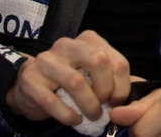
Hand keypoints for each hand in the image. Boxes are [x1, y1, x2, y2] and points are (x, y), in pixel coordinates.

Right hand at [5, 30, 131, 126]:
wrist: (28, 85)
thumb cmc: (66, 79)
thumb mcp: (89, 72)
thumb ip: (109, 77)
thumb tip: (132, 92)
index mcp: (87, 40)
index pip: (113, 58)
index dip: (121, 83)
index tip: (118, 100)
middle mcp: (66, 45)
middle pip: (97, 61)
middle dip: (105, 89)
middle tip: (104, 106)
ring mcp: (46, 61)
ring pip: (75, 81)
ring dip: (88, 104)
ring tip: (92, 116)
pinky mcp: (30, 80)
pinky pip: (51, 100)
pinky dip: (67, 114)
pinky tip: (74, 120)